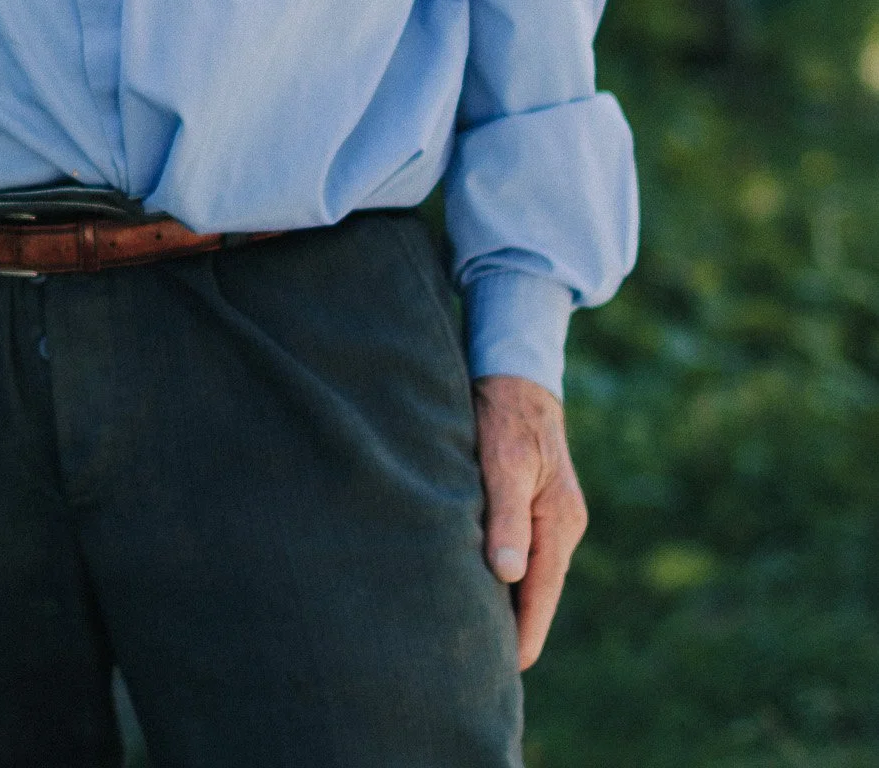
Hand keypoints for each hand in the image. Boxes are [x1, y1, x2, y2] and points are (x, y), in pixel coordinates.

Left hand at [473, 373, 587, 670]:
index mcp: (560, 521)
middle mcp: (562, 525)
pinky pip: (524, 552)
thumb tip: (507, 575)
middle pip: (539, 591)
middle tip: (484, 666)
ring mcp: (551, 517)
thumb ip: (505, 517)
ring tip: (481, 639)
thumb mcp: (501, 461)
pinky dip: (506, 576)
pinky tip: (484, 590)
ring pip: (531, 574)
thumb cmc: (503, 413)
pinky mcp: (535, 506)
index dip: (523, 633)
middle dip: (516, 626)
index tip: (506, 670)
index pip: (542, 593)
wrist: (516, 373)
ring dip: (509, 602)